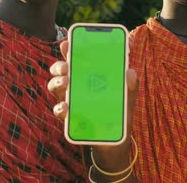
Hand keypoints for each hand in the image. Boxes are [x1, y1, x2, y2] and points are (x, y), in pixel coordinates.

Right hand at [48, 40, 138, 160]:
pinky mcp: (69, 118)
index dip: (70, 49)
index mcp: (89, 76)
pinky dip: (60, 108)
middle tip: (66, 66)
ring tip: (65, 82)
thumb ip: (131, 85)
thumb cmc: (119, 114)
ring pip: (55, 86)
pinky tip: (65, 107)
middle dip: (59, 65)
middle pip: (61, 70)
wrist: (114, 143)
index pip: (77, 59)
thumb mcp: (128, 98)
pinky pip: (59, 111)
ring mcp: (70, 101)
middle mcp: (76, 86)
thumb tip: (130, 71)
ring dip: (57, 82)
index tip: (67, 42)